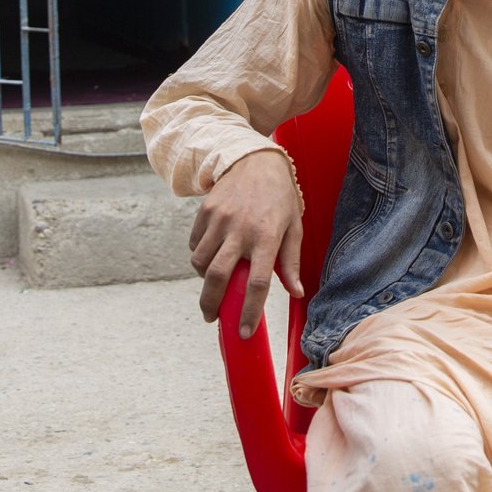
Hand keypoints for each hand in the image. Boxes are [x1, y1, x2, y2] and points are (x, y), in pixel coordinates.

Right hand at [190, 150, 302, 337]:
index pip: (257, 283)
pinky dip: (199, 257)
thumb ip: (291, 262)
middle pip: (218, 277)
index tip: (245, 332)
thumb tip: (296, 293)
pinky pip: (195, 244)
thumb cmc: (280, 197)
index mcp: (267, 237)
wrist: (255, 159)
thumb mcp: (293, 227)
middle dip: (211, 303)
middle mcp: (241, 229)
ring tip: (214, 283)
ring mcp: (220, 220)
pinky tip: (209, 258)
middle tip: (212, 317)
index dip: (250, 312)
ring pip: (201, 262)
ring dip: (204, 280)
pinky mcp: (205, 212)